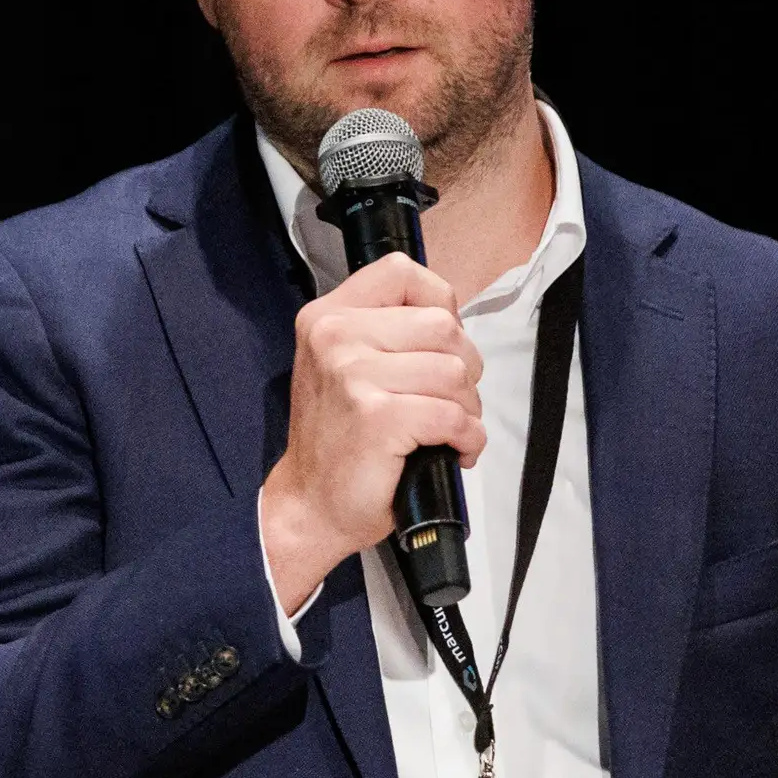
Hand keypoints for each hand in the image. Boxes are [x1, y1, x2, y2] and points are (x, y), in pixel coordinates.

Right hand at [259, 252, 482, 613]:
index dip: (439, 305)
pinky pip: (453, 415)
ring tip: (447, 430)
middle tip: (447, 401)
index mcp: (327, 316)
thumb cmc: (338, 440)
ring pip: (455, 371)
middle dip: (463, 367)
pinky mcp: (378, 416)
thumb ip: (386, 331)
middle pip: (442, 325)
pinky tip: (452, 450)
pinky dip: (467, 438)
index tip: (437, 346)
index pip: (403, 272)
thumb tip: (450, 318)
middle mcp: (336, 337)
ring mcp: (354, 375)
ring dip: (467, 408)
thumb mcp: (345, 366)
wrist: (310, 504)